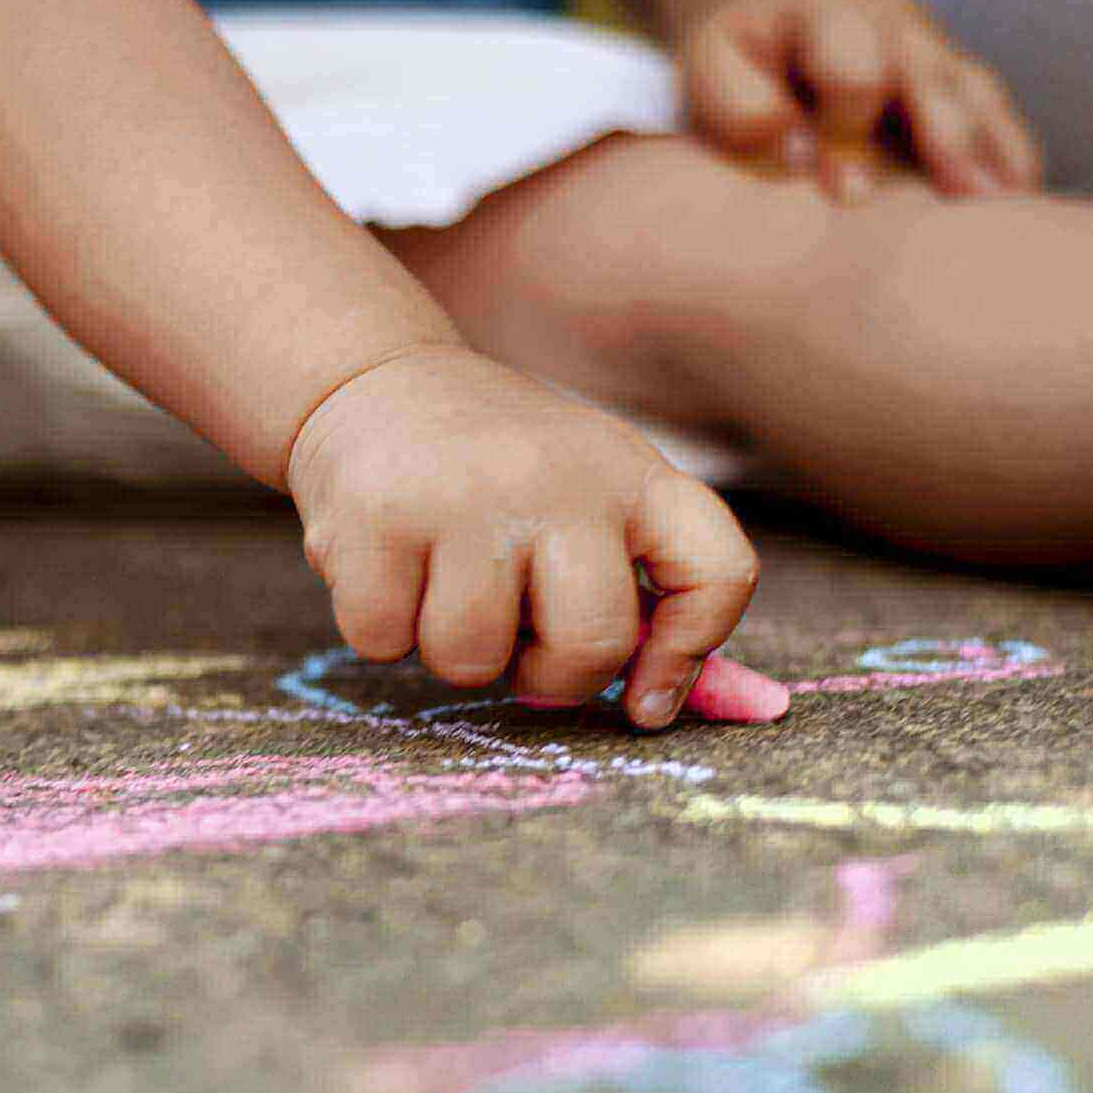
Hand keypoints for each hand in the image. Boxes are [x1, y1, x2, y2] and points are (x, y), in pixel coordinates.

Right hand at [285, 345, 759, 729]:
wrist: (373, 380)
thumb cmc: (496, 473)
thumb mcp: (584, 503)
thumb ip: (636, 598)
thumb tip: (662, 712)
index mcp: (632, 475)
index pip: (720, 572)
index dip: (693, 653)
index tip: (645, 698)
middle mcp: (560, 478)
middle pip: (594, 644)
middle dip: (548, 675)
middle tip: (515, 636)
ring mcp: (466, 494)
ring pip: (472, 660)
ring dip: (450, 649)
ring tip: (442, 583)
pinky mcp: (378, 514)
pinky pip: (383, 640)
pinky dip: (379, 625)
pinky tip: (388, 564)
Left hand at [677, 0, 1041, 201]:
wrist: (766, 34)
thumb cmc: (737, 70)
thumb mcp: (712, 73)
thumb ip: (741, 107)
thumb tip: (798, 150)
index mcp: (823, 12)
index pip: (854, 66)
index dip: (848, 127)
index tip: (835, 187)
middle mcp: (889, 22)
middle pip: (930, 74)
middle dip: (946, 136)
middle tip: (960, 198)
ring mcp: (931, 50)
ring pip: (975, 93)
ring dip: (991, 151)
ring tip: (1007, 207)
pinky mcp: (956, 85)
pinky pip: (995, 115)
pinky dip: (1009, 156)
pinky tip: (1019, 200)